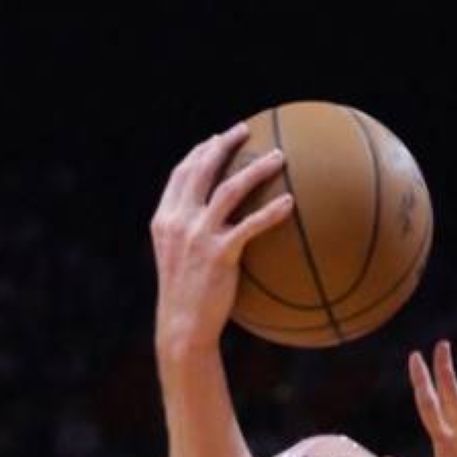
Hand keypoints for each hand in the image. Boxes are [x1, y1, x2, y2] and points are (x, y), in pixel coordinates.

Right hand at [151, 124, 293, 355]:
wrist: (182, 327)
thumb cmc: (187, 301)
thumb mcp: (178, 263)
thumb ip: (189, 239)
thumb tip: (216, 230)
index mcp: (164, 219)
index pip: (180, 174)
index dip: (199, 152)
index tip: (216, 139)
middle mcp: (178, 220)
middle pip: (202, 169)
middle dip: (223, 144)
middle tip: (246, 130)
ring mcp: (198, 235)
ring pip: (229, 188)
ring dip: (256, 168)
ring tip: (279, 157)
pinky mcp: (219, 254)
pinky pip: (251, 225)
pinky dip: (271, 212)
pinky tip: (291, 204)